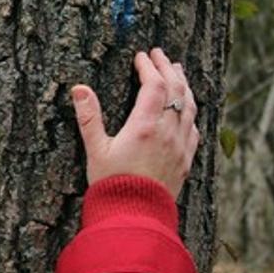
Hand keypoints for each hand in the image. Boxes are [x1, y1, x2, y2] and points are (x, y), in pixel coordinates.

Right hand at [71, 48, 199, 197]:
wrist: (135, 217)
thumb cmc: (112, 185)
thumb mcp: (95, 150)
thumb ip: (88, 117)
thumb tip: (79, 88)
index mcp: (144, 126)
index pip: (153, 85)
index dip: (149, 66)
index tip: (142, 56)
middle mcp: (167, 133)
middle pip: (176, 90)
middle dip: (168, 69)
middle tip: (160, 55)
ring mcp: (180, 146)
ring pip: (190, 107)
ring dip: (184, 86)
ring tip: (178, 72)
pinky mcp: (186, 160)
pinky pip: (194, 128)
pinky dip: (191, 111)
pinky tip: (187, 110)